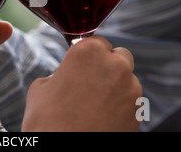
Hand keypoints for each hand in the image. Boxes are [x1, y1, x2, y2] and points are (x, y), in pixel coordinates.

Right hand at [22, 36, 141, 131]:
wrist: (62, 148)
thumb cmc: (48, 120)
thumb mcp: (41, 87)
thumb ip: (60, 74)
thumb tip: (65, 77)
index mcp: (89, 52)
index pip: (96, 40)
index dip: (87, 53)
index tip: (81, 63)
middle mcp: (114, 65)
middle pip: (118, 56)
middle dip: (107, 65)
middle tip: (89, 82)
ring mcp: (130, 89)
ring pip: (127, 79)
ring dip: (115, 86)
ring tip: (94, 104)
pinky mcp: (138, 111)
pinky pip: (131, 100)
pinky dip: (121, 105)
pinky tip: (102, 116)